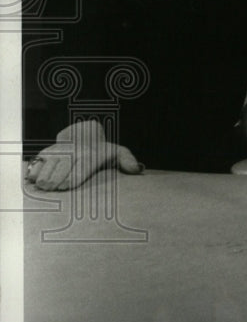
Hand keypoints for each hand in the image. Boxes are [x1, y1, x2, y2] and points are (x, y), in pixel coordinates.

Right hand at [25, 120, 143, 190]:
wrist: (84, 133)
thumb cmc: (101, 150)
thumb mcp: (117, 152)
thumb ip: (127, 160)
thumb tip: (137, 169)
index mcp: (90, 156)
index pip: (79, 169)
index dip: (71, 179)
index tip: (65, 187)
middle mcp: (73, 153)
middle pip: (60, 170)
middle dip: (55, 181)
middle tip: (52, 188)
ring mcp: (58, 152)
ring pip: (47, 167)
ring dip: (44, 178)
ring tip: (44, 186)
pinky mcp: (46, 152)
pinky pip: (36, 163)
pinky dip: (34, 172)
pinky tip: (35, 179)